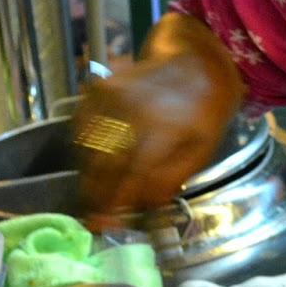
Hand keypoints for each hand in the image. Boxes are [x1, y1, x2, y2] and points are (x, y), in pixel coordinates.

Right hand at [74, 14, 242, 228]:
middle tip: (95, 217)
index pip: (129, 176)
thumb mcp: (202, 149)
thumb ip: (171, 178)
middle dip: (96, 195)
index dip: (115, 204)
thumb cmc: (204, 110)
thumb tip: (142, 205)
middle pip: (102, 165)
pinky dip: (84, 149)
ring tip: (96, 192)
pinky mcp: (98, 89)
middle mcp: (130, 113)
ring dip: (88, 175)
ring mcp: (110, 98)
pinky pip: (81, 126)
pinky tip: (96, 162)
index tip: (105, 226)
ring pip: (87, 147)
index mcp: (162, 130)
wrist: (194, 60)